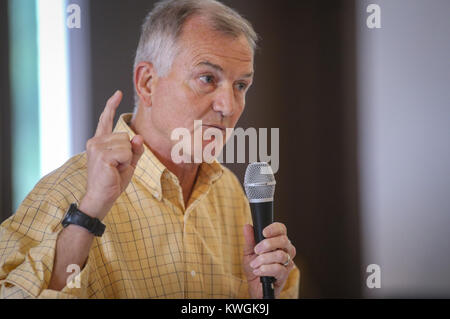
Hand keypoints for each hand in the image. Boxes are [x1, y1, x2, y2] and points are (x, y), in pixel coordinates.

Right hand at [80, 90, 143, 220]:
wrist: (101, 198)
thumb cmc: (113, 182)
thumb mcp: (128, 163)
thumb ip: (135, 150)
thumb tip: (138, 137)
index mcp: (99, 142)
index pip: (105, 120)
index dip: (111, 106)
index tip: (118, 93)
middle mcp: (95, 141)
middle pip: (125, 135)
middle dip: (128, 152)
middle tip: (118, 167)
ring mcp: (96, 147)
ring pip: (127, 143)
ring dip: (127, 159)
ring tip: (115, 169)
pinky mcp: (101, 155)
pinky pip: (126, 152)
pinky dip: (126, 163)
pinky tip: (115, 171)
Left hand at [242, 222, 295, 298]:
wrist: (254, 285)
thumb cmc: (254, 266)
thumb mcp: (248, 252)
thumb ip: (249, 239)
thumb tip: (247, 226)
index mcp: (278, 241)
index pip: (282, 229)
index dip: (274, 228)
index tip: (263, 232)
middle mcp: (286, 250)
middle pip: (284, 240)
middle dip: (268, 244)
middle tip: (256, 250)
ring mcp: (287, 263)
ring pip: (280, 255)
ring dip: (264, 259)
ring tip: (254, 264)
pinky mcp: (284, 275)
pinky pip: (278, 269)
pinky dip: (265, 269)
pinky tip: (257, 271)